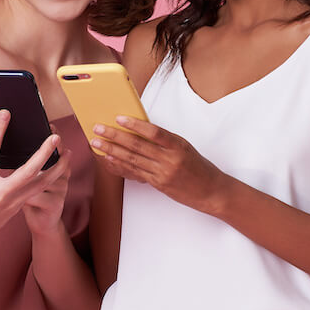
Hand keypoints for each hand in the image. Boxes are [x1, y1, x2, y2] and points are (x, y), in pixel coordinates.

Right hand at [0, 110, 65, 246]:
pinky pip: (38, 190)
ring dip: (57, 168)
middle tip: (54, 137)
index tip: (6, 113)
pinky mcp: (18, 206)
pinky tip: (59, 167)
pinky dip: (50, 178)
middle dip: (43, 153)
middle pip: (27, 172)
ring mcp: (11, 202)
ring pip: (40, 184)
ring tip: (68, 152)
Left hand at [90, 116, 225, 215]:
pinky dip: (120, 165)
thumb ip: (164, 141)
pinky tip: (109, 159)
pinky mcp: (159, 184)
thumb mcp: (185, 148)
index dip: (135, 125)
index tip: (119, 118)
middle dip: (115, 136)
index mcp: (178, 145)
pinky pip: (135, 172)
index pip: (154, 132)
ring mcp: (163, 173)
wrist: (212, 191)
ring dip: (111, 150)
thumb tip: (138, 130)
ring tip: (96, 143)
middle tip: (98, 129)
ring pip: (132, 159)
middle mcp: (170, 159)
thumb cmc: (198, 167)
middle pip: (137, 145)